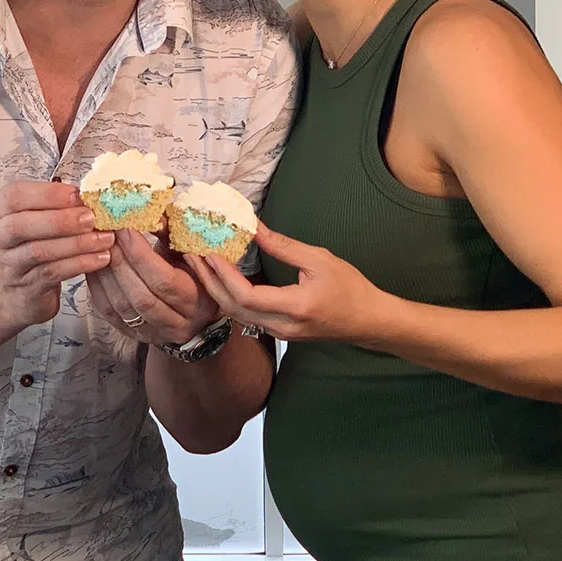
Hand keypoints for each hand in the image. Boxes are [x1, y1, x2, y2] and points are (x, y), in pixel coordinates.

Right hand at [0, 181, 113, 328]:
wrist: (10, 291)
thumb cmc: (28, 246)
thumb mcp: (32, 219)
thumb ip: (55, 205)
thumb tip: (90, 194)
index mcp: (0, 212)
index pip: (15, 196)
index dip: (47, 194)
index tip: (77, 194)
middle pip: (20, 226)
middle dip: (59, 220)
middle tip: (91, 218)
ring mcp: (10, 265)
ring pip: (39, 252)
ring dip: (76, 244)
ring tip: (103, 238)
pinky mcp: (27, 288)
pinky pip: (53, 273)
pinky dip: (79, 264)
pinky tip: (100, 258)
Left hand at [86, 226, 221, 345]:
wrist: (196, 317)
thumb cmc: (193, 276)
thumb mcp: (190, 255)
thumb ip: (171, 235)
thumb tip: (150, 212)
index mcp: (195, 300)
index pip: (164, 280)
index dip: (141, 254)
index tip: (125, 227)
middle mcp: (176, 322)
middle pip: (141, 296)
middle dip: (120, 262)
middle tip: (105, 233)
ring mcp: (152, 332)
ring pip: (121, 306)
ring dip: (105, 273)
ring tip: (96, 245)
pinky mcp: (131, 334)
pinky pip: (108, 312)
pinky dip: (97, 286)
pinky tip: (92, 264)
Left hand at [186, 221, 395, 343]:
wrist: (370, 321)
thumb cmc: (352, 289)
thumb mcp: (320, 260)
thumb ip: (284, 246)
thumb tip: (254, 227)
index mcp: (295, 308)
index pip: (247, 296)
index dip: (223, 275)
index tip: (209, 253)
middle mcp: (282, 326)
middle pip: (233, 308)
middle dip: (209, 281)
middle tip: (191, 254)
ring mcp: (279, 333)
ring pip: (236, 314)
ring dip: (215, 289)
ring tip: (199, 263)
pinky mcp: (278, 333)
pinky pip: (246, 316)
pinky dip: (229, 296)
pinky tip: (220, 278)